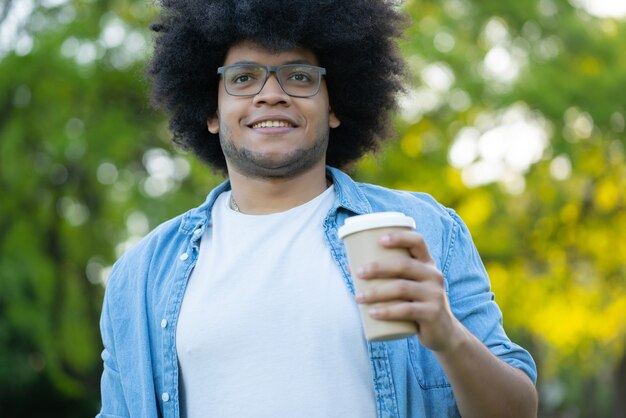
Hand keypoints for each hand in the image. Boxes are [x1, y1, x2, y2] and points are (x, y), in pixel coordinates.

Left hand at [354, 231, 465, 352]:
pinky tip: (372, 313)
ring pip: (402, 288)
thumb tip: (350, 267)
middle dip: (378, 267)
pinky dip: (387, 311)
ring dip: (376, 292)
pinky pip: (407, 310)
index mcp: (427, 264)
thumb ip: (386, 276)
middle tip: (357, 273)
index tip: (379, 240)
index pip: (417, 242)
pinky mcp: (432, 313)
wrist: (442, 331)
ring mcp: (435, 294)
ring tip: (358, 297)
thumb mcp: (408, 285)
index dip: (399, 237)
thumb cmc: (416, 303)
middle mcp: (433, 275)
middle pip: (404, 265)